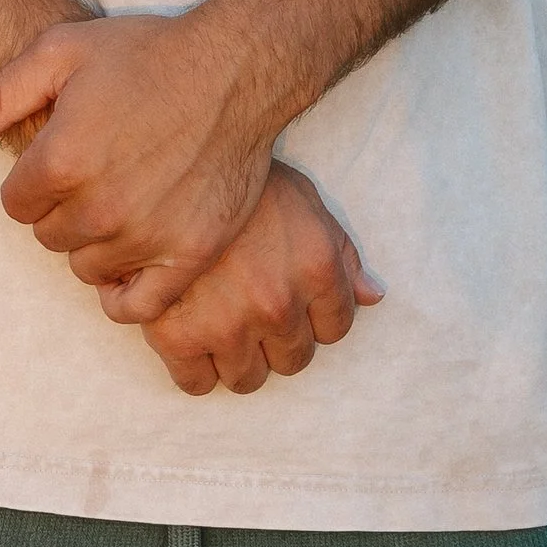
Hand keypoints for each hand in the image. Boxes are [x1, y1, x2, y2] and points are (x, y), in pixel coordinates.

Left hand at [0, 7, 285, 322]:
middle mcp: (100, 207)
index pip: (15, 204)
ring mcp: (147, 235)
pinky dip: (126, 292)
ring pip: (87, 268)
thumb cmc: (147, 54)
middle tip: (97, 174)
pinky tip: (132, 261)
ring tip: (121, 203)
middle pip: (49, 238)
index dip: (34, 180)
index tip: (62, 158)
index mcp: (61, 161)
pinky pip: (137, 306)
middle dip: (63, 209)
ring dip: (95, 243)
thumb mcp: (62, 52)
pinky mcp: (190, 254)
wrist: (236, 67)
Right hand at [142, 165, 383, 397]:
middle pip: (293, 360)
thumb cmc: (243, 179)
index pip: (335, 328)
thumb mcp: (305, 202)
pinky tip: (189, 337)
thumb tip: (373, 296)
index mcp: (316, 270)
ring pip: (247, 379)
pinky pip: (196, 383)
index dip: (315, 317)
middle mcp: (279, 304)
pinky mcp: (177, 335)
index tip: (293, 304)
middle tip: (253, 311)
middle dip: (277, 341)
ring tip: (221, 324)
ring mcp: (228, 324)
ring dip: (239, 358)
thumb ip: (342, 253)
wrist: (173, 163)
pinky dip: (195, 369)